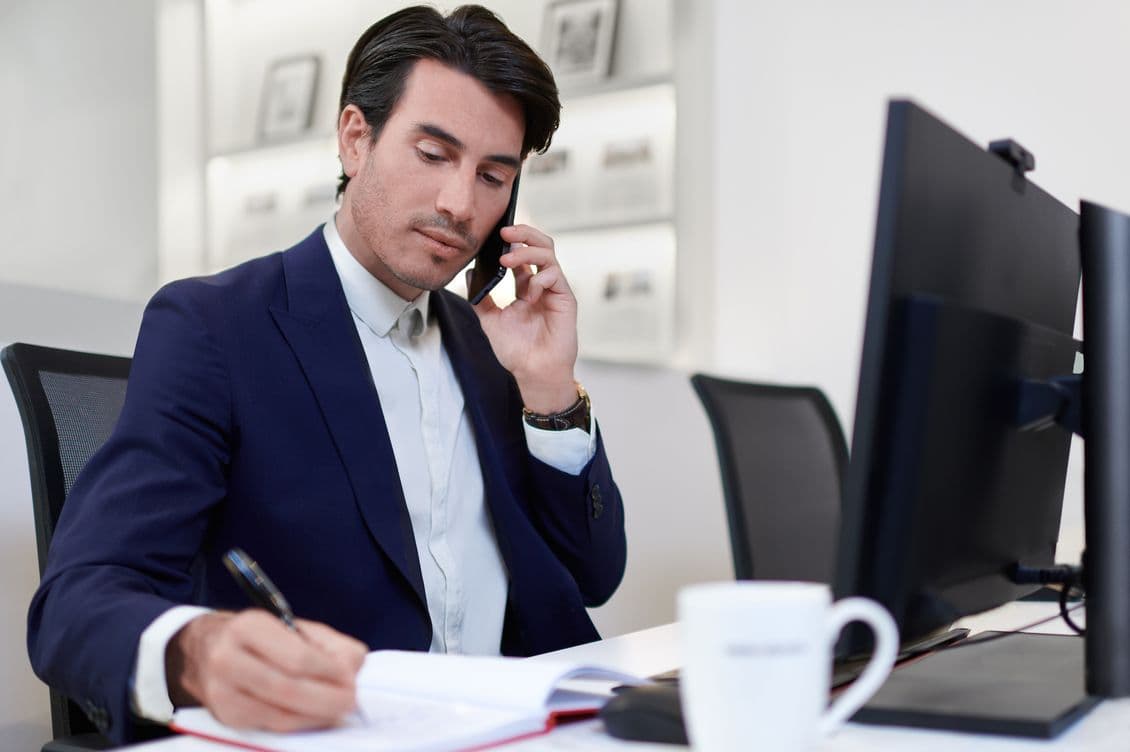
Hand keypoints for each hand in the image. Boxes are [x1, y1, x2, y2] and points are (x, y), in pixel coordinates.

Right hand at [166, 610, 367, 731]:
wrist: (207, 650)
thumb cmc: (262, 638)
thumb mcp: (294, 627)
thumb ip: (330, 644)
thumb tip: (350, 670)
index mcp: (250, 627)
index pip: (297, 657)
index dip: (329, 672)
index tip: (350, 677)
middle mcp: (228, 658)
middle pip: (287, 689)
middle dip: (327, 699)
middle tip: (351, 700)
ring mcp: (222, 691)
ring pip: (279, 714)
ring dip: (317, 715)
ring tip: (337, 709)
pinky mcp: (225, 716)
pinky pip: (270, 726)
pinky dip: (300, 724)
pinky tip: (315, 716)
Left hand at [471, 224, 578, 412]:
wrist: (533, 372)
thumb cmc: (517, 350)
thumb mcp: (490, 320)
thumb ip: (480, 297)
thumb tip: (469, 274)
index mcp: (526, 287)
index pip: (522, 253)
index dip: (511, 240)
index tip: (494, 235)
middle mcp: (542, 284)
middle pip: (540, 245)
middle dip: (524, 233)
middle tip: (504, 232)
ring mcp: (555, 290)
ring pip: (548, 254)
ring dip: (527, 251)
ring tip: (507, 258)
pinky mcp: (566, 299)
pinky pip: (555, 276)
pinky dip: (540, 278)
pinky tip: (528, 292)